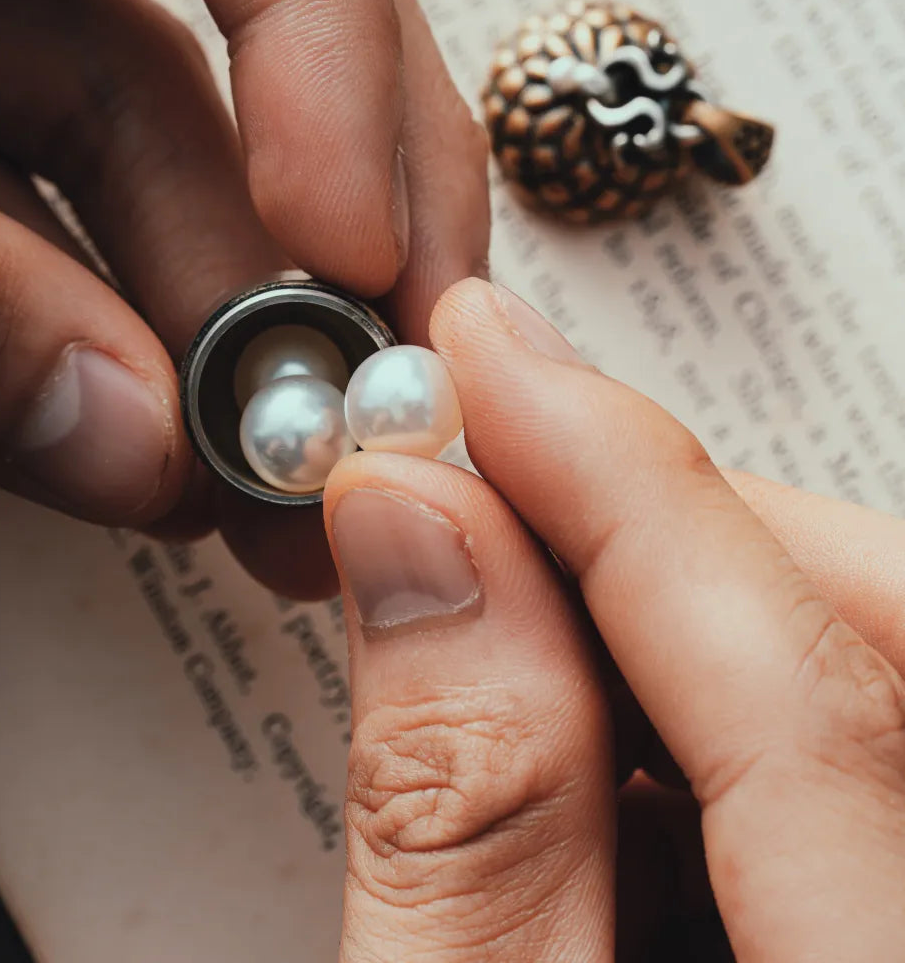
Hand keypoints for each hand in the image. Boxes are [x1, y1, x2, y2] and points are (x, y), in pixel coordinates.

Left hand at [0, 0, 488, 598]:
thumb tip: (122, 445)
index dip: (346, 79)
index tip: (365, 262)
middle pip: (241, 64)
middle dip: (302, 270)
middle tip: (352, 440)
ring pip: (147, 158)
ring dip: (214, 332)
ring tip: (252, 487)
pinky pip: (56, 198)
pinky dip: (104, 320)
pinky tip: (148, 435)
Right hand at [323, 277, 904, 959]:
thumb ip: (455, 820)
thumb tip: (416, 537)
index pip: (803, 689)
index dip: (621, 490)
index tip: (487, 366)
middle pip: (865, 639)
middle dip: (657, 526)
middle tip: (480, 471)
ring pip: (847, 676)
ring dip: (658, 613)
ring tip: (494, 613)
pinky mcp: (877, 910)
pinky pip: (837, 758)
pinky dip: (694, 709)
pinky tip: (580, 742)